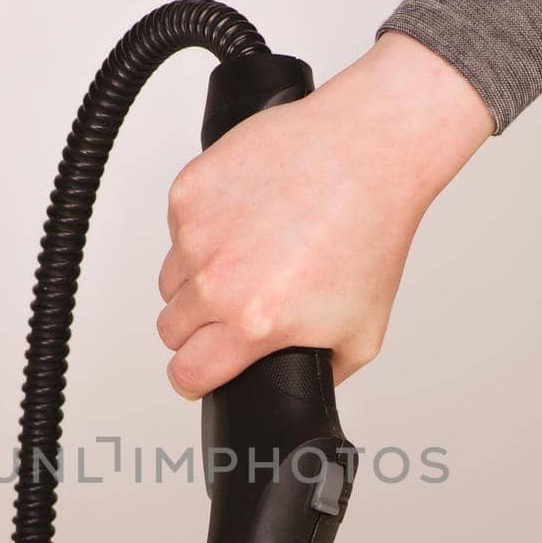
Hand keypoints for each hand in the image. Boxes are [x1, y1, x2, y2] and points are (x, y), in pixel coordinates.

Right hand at [156, 32, 493, 396]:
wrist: (367, 152)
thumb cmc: (370, 233)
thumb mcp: (363, 332)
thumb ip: (320, 373)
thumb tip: (293, 390)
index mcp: (254, 322)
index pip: (187, 373)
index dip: (193, 378)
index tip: (200, 371)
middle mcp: (218, 280)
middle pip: (172, 328)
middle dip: (199, 328)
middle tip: (239, 305)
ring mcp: (197, 232)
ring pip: (171, 280)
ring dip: (197, 279)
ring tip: (250, 257)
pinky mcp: (189, 191)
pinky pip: (178, 229)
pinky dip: (203, 230)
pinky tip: (248, 218)